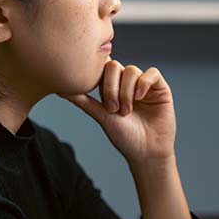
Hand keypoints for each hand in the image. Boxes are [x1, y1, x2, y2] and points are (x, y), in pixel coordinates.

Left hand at [59, 60, 175, 167]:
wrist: (146, 152)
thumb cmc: (124, 137)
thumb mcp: (100, 116)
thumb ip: (82, 100)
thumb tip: (58, 89)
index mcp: (113, 87)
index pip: (103, 68)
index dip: (98, 75)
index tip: (96, 92)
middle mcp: (128, 83)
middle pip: (114, 66)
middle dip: (111, 88)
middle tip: (112, 109)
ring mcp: (144, 85)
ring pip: (132, 70)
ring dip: (126, 91)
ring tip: (126, 111)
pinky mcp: (161, 88)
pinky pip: (152, 73)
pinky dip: (143, 84)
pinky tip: (139, 99)